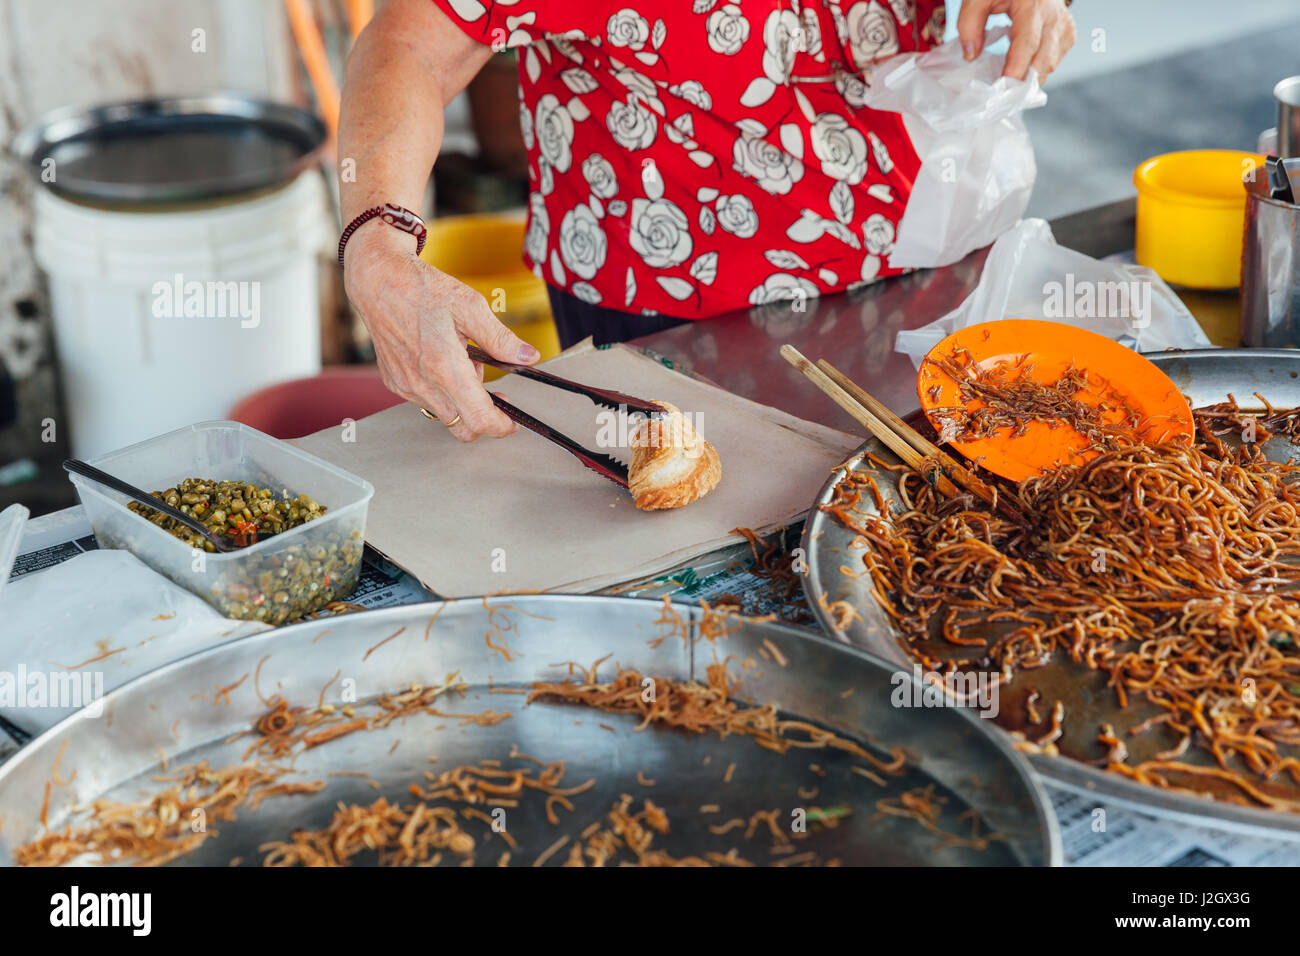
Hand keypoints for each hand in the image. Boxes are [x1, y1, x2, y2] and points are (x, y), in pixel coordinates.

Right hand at [343, 223, 539, 441]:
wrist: (378, 281)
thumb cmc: (422, 289)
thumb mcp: (470, 306)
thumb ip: (501, 338)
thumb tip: (528, 357)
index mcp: (444, 366)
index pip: (478, 419)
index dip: (501, 426)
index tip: (512, 422)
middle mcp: (421, 383)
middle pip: (463, 428)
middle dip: (484, 416)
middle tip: (494, 392)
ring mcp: (405, 386)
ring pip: (446, 414)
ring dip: (462, 400)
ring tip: (462, 361)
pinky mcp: (395, 383)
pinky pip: (427, 401)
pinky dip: (442, 391)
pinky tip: (442, 362)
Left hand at [957, 0, 1075, 83]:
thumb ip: (970, 24)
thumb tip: (971, 56)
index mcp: (1034, 6)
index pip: (1027, 43)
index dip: (1016, 69)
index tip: (1002, 90)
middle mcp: (1054, 17)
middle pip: (1043, 61)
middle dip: (1021, 83)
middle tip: (998, 97)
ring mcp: (1064, 26)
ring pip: (1050, 65)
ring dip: (1028, 80)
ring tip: (1006, 85)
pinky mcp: (1067, 34)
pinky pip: (1053, 61)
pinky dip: (1036, 71)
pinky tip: (1020, 71)